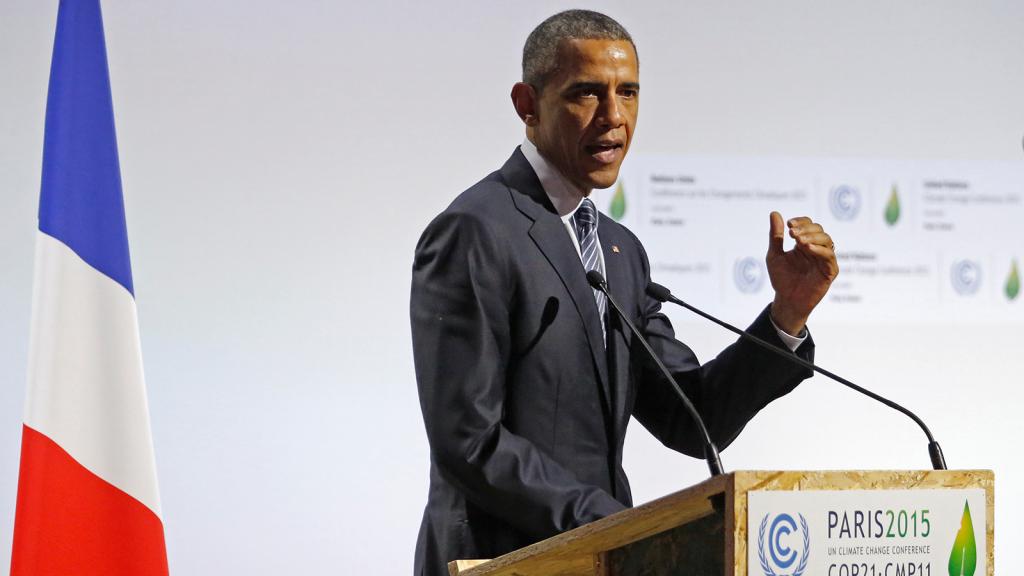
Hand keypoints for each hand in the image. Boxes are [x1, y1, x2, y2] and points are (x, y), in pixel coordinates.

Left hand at [765, 212, 837, 334]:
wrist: (787, 300)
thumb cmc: (781, 279)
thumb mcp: (774, 255)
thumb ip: (776, 236)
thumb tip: (774, 213)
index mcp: (804, 243)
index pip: (808, 225)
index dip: (801, 222)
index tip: (789, 225)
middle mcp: (816, 249)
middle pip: (819, 230)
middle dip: (805, 229)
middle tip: (792, 234)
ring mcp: (824, 259)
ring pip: (827, 240)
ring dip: (813, 237)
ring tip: (798, 240)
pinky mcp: (830, 271)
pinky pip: (829, 256)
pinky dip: (819, 250)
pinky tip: (808, 248)